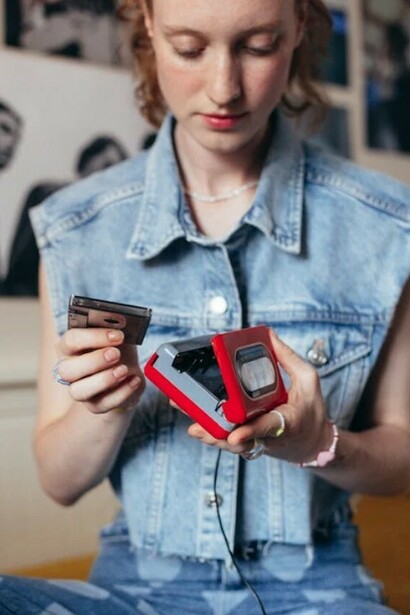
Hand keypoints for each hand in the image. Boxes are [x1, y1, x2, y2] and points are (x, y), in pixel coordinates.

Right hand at [54, 327, 144, 413]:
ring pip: (78, 391)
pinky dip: (122, 393)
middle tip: (116, 353)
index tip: (117, 335)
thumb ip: (116, 329)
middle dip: (94, 361)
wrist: (128, 372)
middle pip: (67, 370)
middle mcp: (69, 369)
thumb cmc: (118, 348)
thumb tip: (122, 322)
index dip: (93, 337)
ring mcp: (79, 389)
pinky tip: (135, 380)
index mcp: (70, 346)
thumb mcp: (118, 335)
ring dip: (103, 380)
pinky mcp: (94, 405)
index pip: (71, 340)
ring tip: (124, 370)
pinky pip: (103, 404)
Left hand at [188, 329, 332, 463]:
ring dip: (211, 437)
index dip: (251, 432)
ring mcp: (258, 442)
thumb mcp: (308, 380)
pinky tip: (197, 426)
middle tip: (196, 427)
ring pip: (232, 445)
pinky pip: (230, 442)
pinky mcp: (250, 443)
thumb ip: (288, 358)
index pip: (268, 427)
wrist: (313, 443)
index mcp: (287, 421)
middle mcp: (270, 436)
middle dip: (217, 435)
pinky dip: (214, 436)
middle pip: (241, 441)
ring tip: (192, 426)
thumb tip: (268, 335)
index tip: (235, 435)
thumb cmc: (311, 410)